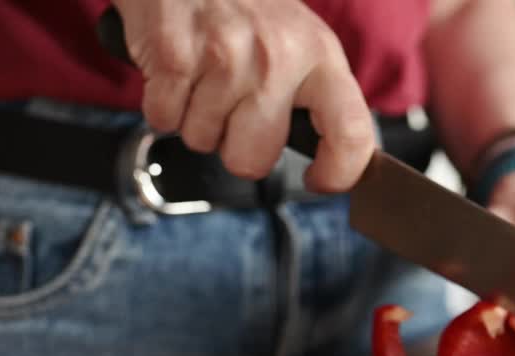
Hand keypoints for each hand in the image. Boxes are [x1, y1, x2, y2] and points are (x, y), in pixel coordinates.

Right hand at [112, 0, 374, 191]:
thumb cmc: (246, 8)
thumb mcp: (300, 42)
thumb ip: (318, 99)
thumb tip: (334, 164)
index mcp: (320, 56)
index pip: (351, 134)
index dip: (337, 173)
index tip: (317, 179)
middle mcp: (278, 56)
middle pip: (253, 159)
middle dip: (234, 146)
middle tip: (232, 107)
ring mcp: (225, 54)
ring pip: (202, 141)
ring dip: (196, 119)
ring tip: (203, 76)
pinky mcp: (175, 53)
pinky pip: (164, 119)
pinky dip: (163, 104)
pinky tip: (178, 70)